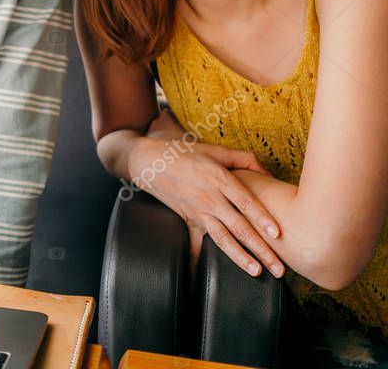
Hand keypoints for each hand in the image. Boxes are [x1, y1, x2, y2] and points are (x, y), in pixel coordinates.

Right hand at [127, 136, 285, 277]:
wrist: (149, 162)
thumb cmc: (182, 153)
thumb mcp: (213, 149)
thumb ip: (242, 158)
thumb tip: (266, 171)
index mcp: (219, 179)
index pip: (245, 202)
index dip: (262, 218)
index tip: (278, 234)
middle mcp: (210, 199)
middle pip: (240, 227)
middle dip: (261, 249)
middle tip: (278, 267)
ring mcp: (198, 212)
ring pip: (222, 238)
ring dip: (240, 258)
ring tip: (257, 272)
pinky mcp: (188, 219)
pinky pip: (194, 243)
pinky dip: (197, 261)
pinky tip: (201, 278)